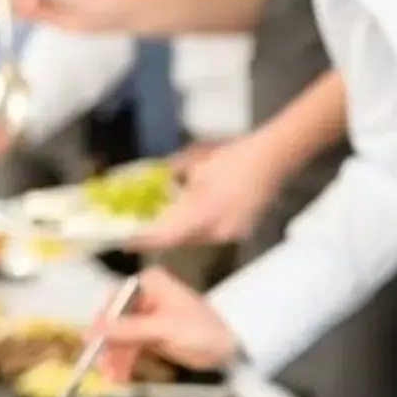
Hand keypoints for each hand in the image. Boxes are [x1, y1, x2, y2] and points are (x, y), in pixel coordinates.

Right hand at [94, 267, 237, 378]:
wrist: (231, 349)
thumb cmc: (204, 330)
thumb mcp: (165, 329)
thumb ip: (129, 329)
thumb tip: (95, 330)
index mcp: (150, 283)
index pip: (116, 299)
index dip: (103, 321)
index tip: (92, 341)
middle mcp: (145, 296)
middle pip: (116, 320)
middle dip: (109, 346)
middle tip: (101, 367)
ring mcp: (147, 317)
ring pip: (121, 337)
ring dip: (115, 358)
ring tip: (112, 378)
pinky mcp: (151, 336)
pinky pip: (131, 348)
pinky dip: (125, 361)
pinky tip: (119, 376)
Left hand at [130, 135, 283, 250]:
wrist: (273, 158)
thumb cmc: (234, 155)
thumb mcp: (193, 162)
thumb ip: (170, 177)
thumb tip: (152, 183)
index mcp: (204, 214)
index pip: (165, 235)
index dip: (142, 239)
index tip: (124, 241)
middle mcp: (217, 231)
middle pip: (179, 240)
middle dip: (158, 234)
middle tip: (137, 227)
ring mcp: (230, 234)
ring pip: (194, 238)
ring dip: (177, 229)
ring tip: (161, 217)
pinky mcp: (239, 232)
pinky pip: (209, 233)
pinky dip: (196, 225)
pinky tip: (193, 211)